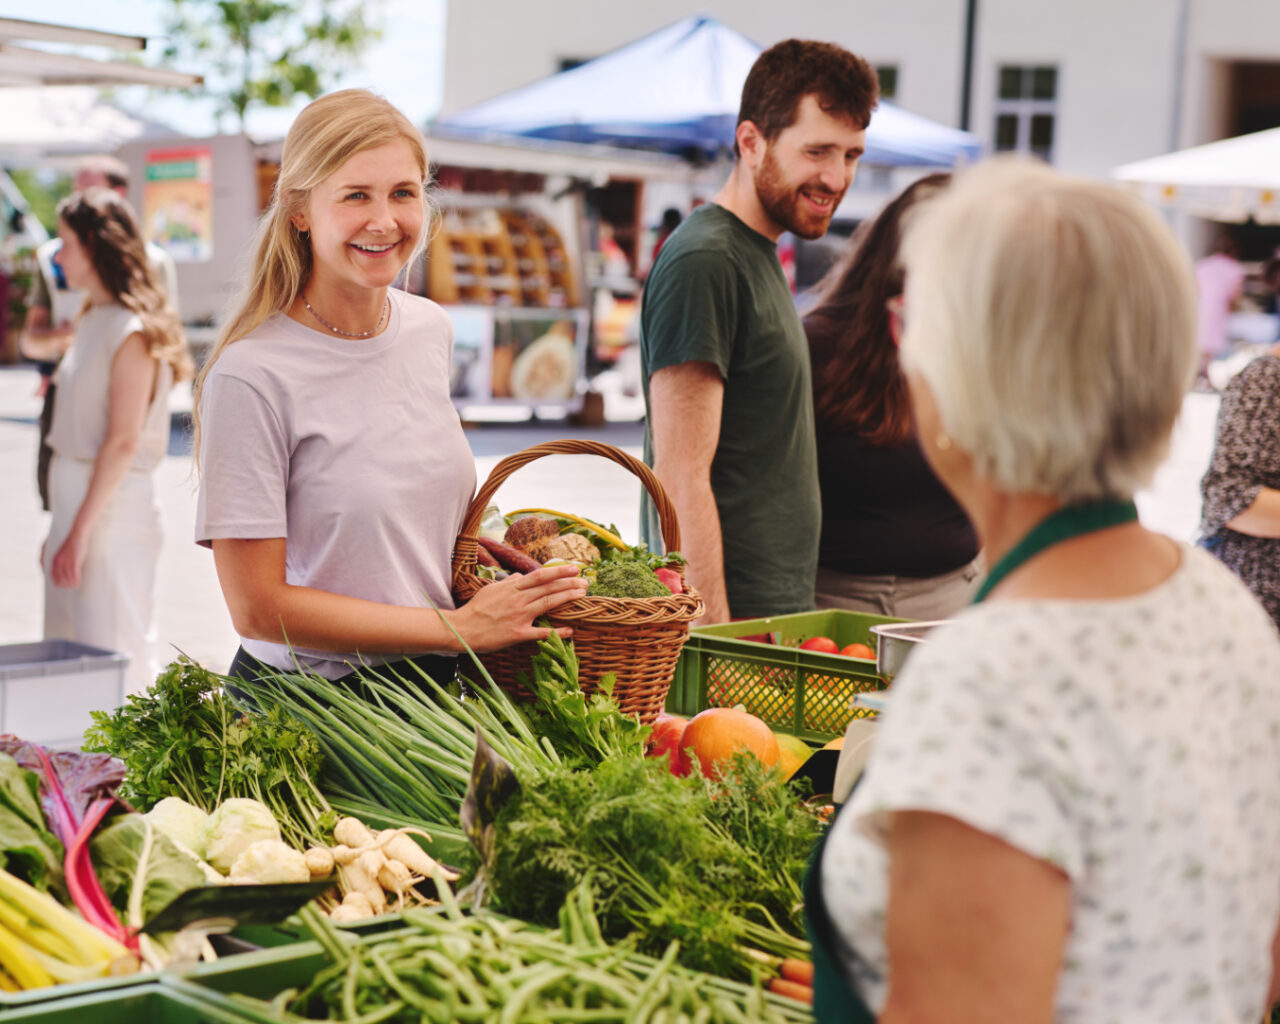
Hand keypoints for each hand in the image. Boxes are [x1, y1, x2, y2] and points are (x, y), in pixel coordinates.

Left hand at [50, 529, 87, 588]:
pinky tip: (78, 583)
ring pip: (67, 578)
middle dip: (62, 584)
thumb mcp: (60, 550)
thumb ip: (58, 558)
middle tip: (66, 587)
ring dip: (70, 584)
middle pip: (58, 578)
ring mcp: (66, 562)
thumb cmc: (70, 541)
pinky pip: (75, 575)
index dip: (53, 580)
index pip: (50, 573)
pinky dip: (76, 581)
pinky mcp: (74, 562)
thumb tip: (60, 565)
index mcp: (53, 558)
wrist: (77, 533)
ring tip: (73, 587)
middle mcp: (57, 561)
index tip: (56, 584)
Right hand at [451, 564, 588, 651]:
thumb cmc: (476, 609)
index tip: (575, 568)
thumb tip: (521, 574)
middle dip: (569, 583)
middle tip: (585, 582)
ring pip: (547, 603)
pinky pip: (541, 632)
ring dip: (566, 598)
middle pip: (548, 588)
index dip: (559, 571)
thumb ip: (509, 581)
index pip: (540, 575)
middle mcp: (518, 599)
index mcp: (512, 587)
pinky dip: (556, 631)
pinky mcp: (517, 634)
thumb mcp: (491, 589)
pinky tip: (570, 630)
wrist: (462, 629)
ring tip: (582, 595)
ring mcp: (519, 616)